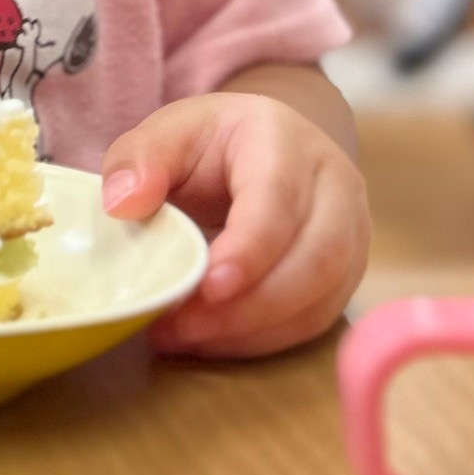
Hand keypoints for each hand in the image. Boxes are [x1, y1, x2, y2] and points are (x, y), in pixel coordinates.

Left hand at [99, 91, 368, 357]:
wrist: (260, 148)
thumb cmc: (210, 143)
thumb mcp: (166, 133)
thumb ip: (138, 160)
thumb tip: (124, 205)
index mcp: (284, 141)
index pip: (278, 201)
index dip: (249, 251)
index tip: (207, 289)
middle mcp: (333, 185)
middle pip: (314, 258)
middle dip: (249, 306)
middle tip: (183, 326)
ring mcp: (350, 231)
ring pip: (322, 296)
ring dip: (253, 329)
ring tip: (186, 337)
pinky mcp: (346, 272)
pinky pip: (316, 318)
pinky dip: (264, 338)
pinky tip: (213, 341)